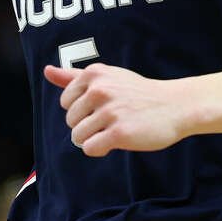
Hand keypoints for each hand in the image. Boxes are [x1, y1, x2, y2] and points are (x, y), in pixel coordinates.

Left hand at [43, 63, 190, 156]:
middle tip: (112, 120)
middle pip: (71, 121)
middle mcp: (100, 90)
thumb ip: (74, 76)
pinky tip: (116, 141)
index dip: (82, 110)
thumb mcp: (107, 77)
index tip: (103, 107)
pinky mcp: (120, 133)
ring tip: (113, 130)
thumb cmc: (138, 93)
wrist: (174, 106)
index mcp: (94, 75)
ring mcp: (110, 111)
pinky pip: (90, 148)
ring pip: (78, 137)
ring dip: (93, 139)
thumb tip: (46, 71)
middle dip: (87, 126)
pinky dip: (100, 149)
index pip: (65, 102)